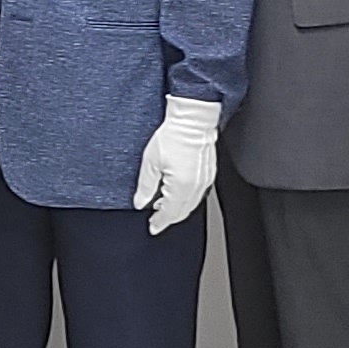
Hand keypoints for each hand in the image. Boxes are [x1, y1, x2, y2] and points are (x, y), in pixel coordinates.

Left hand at [130, 96, 221, 235]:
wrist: (192, 120)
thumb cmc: (173, 135)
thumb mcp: (150, 162)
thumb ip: (145, 186)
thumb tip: (140, 203)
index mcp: (181, 187)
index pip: (169, 213)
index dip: (159, 223)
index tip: (152, 228)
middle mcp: (196, 187)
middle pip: (182, 212)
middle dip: (168, 219)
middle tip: (156, 221)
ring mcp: (204, 181)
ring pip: (191, 205)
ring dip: (177, 209)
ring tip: (162, 208)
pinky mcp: (208, 174)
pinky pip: (197, 194)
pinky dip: (186, 200)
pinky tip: (176, 194)